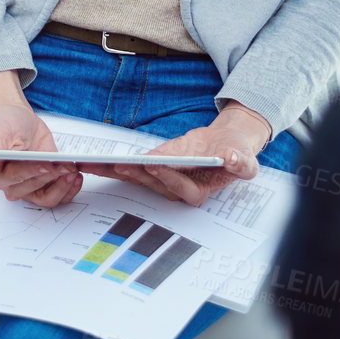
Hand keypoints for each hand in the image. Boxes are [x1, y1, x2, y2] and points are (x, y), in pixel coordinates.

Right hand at [0, 101, 82, 208]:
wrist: (20, 122)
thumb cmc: (7, 126)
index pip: (16, 179)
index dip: (31, 173)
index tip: (46, 165)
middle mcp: (13, 186)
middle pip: (33, 191)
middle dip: (50, 178)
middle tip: (64, 166)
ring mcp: (31, 188)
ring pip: (48, 199)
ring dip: (62, 188)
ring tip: (72, 172)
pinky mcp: (46, 185)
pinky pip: (60, 196)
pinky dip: (70, 189)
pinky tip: (76, 175)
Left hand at [91, 105, 265, 206]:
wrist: (226, 146)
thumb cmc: (234, 154)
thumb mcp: (245, 158)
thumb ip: (241, 163)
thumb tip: (232, 159)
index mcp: (198, 192)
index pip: (180, 186)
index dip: (168, 175)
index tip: (155, 164)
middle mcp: (177, 190)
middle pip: (151, 183)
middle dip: (132, 174)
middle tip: (113, 165)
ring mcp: (163, 181)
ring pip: (137, 178)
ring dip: (115, 171)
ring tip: (95, 163)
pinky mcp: (154, 170)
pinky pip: (133, 168)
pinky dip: (114, 165)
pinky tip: (96, 162)